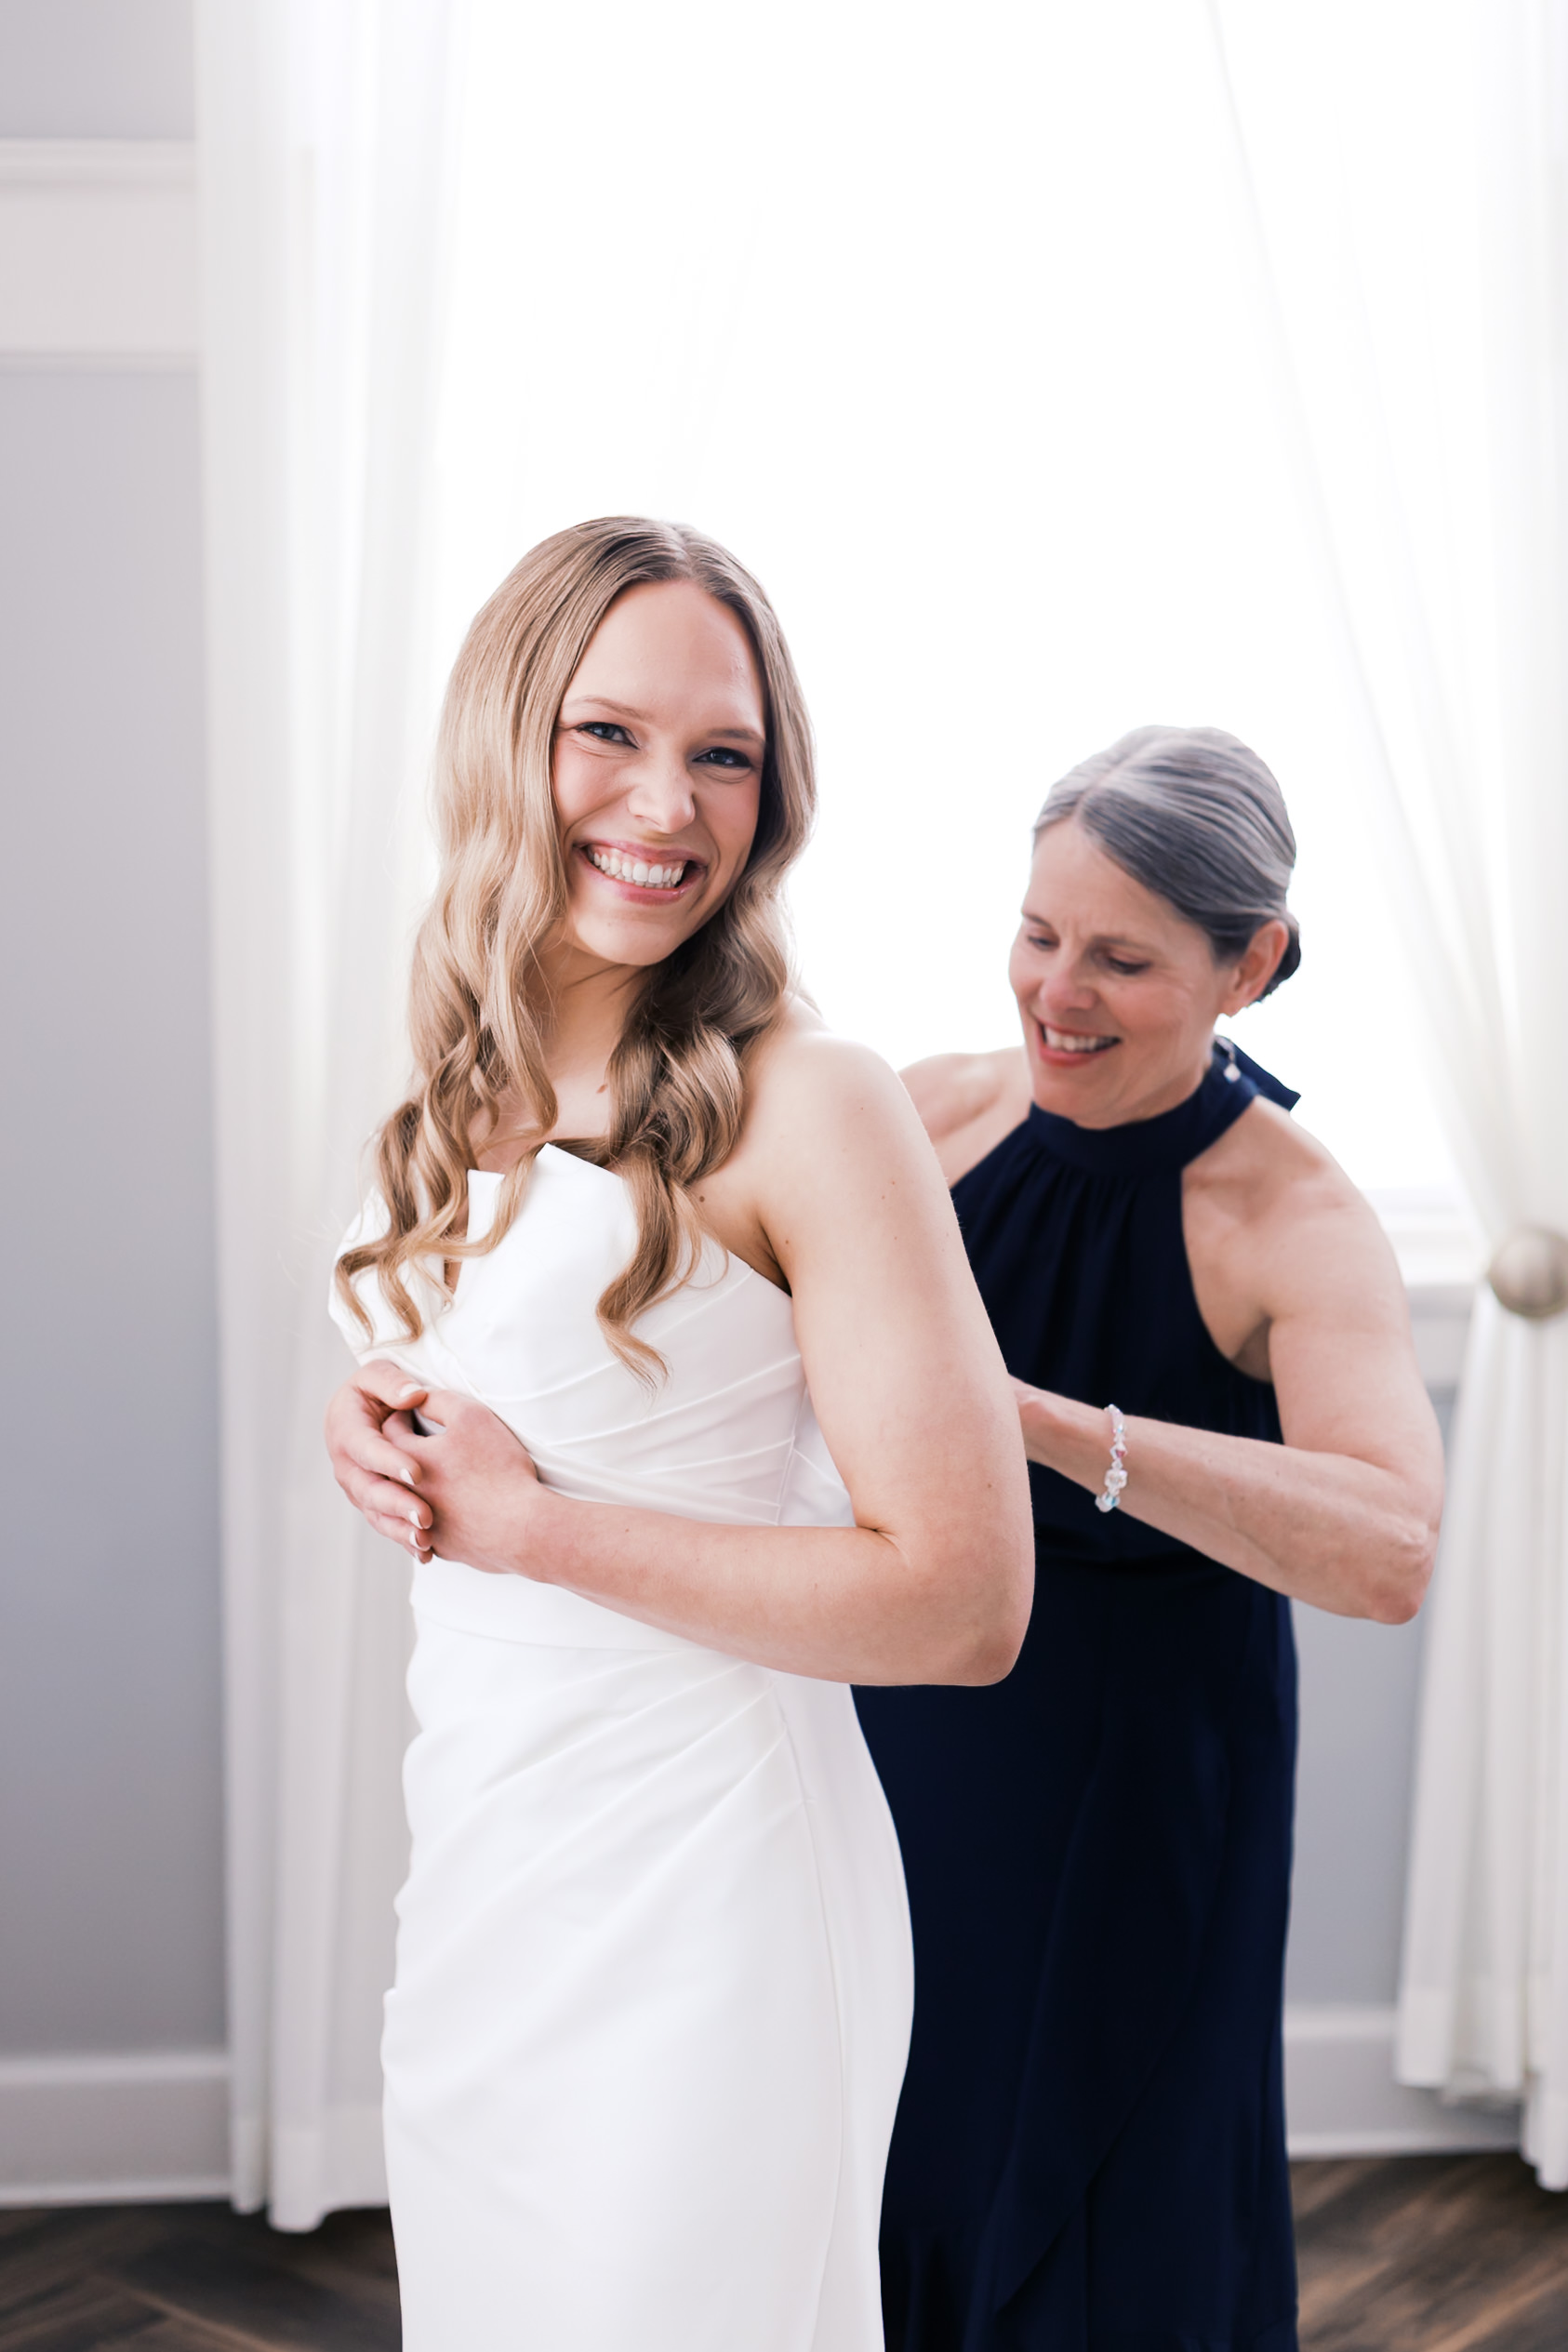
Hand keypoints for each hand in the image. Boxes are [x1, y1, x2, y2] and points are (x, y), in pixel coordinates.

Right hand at [325, 1359, 437, 1560]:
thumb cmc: (381, 1388)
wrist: (374, 1411)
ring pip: (376, 1514)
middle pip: (369, 1490)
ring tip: (426, 1540)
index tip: (418, 1473)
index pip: (366, 1449)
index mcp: (345, 1430)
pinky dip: (404, 1540)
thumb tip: (413, 1396)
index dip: (389, 1461)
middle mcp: (347, 1465)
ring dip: (399, 1530)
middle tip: (425, 1516)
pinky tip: (427, 1553)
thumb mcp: (380, 1374)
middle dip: (397, 1505)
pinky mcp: (374, 1505)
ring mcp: (359, 1489)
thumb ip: (392, 1382)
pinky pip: (387, 1526)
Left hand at [382, 1390, 545, 1576]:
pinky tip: (449, 1509)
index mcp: (407, 1460)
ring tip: (432, 1477)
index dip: (401, 1415)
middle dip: (401, 1452)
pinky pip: (429, 1529)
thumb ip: (438, 1400)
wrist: (521, 1526)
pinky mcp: (441, 1546)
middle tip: (419, 1440)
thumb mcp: (471, 1417)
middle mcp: (405, 1495)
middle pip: (392, 1468)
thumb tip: (419, 1397)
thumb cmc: (497, 1468)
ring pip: (406, 1502)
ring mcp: (421, 1525)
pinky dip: (434, 1517)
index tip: (413, 1411)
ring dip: (414, 1488)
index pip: (389, 1429)